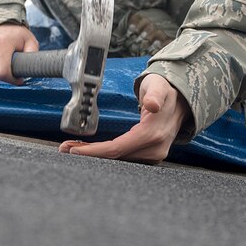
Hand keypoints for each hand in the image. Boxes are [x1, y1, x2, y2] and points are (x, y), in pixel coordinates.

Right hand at [0, 22, 38, 84]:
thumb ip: (33, 53)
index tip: (19, 79)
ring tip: (3, 66)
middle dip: (5, 80)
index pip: (2, 73)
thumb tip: (32, 68)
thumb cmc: (15, 35)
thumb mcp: (29, 40)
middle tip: (13, 73)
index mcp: (1, 43)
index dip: (12, 81)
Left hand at [59, 73, 190, 162]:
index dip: (95, 151)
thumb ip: (154, 94)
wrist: (180, 100)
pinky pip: (124, 157)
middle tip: (65, 148)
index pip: (118, 148)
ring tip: (74, 147)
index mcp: (154, 135)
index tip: (74, 149)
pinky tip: (91, 150)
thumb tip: (152, 105)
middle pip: (116, 157)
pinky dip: (107, 154)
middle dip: (90, 154)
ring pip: (119, 159)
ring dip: (96, 155)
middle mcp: (155, 149)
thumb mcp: (158, 86)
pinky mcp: (149, 154)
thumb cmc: (164, 90)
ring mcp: (153, 154)